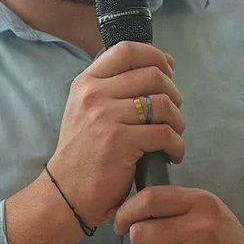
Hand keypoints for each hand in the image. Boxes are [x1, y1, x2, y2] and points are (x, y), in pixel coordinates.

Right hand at [49, 41, 185, 225]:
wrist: (65, 194)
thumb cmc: (83, 153)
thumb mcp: (85, 110)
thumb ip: (113, 87)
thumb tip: (160, 65)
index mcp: (86, 82)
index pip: (127, 49)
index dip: (155, 56)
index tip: (168, 71)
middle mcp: (94, 94)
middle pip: (153, 74)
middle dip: (174, 93)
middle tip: (173, 114)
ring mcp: (106, 117)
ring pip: (164, 104)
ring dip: (178, 121)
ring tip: (174, 136)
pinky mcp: (120, 142)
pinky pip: (165, 133)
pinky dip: (177, 145)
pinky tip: (171, 155)